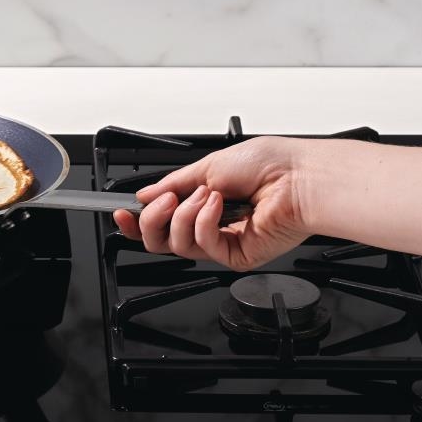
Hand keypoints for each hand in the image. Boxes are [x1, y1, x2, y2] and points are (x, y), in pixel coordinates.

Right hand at [112, 136, 313, 270]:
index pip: (161, 221)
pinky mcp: (236, 256)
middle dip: (152, 220)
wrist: (299, 178)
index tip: (122, 212)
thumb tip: (144, 194)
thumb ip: (172, 183)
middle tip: (163, 202)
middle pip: (160, 240)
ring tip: (207, 194)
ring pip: (177, 245)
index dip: (138, 221)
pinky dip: (205, 222)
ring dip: (185, 214)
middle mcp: (210, 224)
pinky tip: (219, 205)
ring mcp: (222, 242)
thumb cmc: (269, 165)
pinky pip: (202, 246)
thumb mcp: (208, 165)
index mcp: (202, 202)